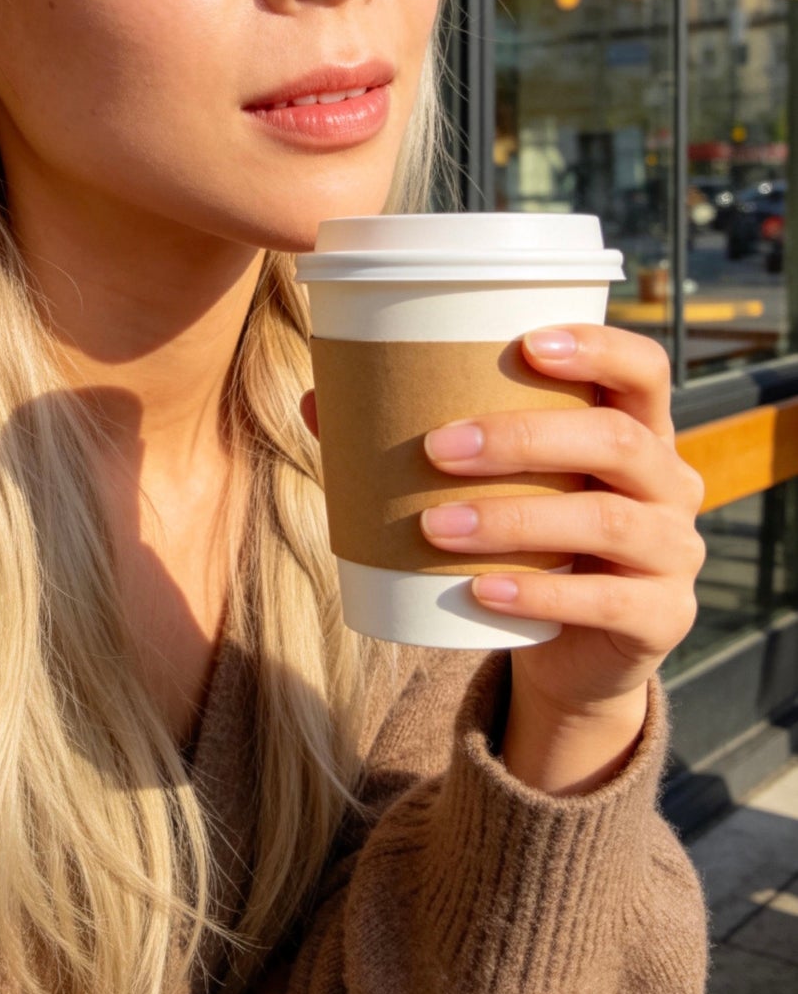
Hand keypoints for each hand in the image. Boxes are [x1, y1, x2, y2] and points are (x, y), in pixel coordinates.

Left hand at [415, 325, 704, 790]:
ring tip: (435, 525)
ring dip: (514, 518)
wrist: (573, 650)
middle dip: (521, 438)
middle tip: (434, 448)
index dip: (597, 348)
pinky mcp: (663, 617)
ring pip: (608, 519)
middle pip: (617, 440)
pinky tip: (480, 591)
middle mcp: (669, 483)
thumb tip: (318, 400)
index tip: (526, 344)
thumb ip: (423, 441)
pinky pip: (608, 602)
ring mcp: (676, 552)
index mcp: (637, 429)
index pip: (644, 369)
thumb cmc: (525, 539)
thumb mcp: (493, 485)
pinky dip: (537, 594)